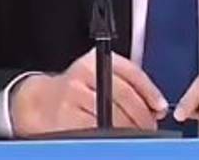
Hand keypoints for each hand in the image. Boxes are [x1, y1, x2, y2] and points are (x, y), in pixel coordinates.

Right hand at [10, 49, 167, 136]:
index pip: (130, 72)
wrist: (39, 102)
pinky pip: (97, 129)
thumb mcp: (97, 76)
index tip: (160, 107)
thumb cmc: (75, 91)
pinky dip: (111, 136)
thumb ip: (126, 85)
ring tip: (137, 135)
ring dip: (130, 129)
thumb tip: (156, 107)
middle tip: (151, 126)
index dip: (149, 92)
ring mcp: (73, 95)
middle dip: (142, 115)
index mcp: (94, 60)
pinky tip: (117, 138)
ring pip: (112, 115)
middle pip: (123, 95)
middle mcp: (83, 73)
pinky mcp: (66, 117)